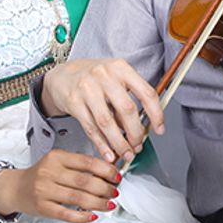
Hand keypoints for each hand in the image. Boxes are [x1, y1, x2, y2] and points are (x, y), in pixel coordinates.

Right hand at [0, 149, 119, 222]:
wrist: (15, 188)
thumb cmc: (41, 175)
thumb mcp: (58, 162)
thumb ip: (80, 165)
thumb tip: (109, 170)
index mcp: (57, 157)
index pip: (87, 162)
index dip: (105, 170)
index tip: (117, 176)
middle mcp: (49, 172)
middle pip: (84, 181)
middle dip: (105, 188)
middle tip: (115, 192)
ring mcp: (44, 190)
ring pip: (78, 198)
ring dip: (98, 203)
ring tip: (109, 204)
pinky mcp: (42, 207)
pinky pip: (66, 214)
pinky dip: (82, 216)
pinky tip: (93, 215)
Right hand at [42, 58, 163, 162]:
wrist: (63, 75)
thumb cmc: (94, 78)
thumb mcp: (115, 78)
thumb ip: (129, 98)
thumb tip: (145, 125)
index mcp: (121, 68)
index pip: (146, 92)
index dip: (156, 114)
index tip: (159, 129)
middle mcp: (104, 76)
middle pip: (127, 110)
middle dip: (136, 133)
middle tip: (138, 146)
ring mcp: (87, 89)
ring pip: (107, 122)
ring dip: (119, 143)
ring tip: (126, 153)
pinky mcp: (74, 102)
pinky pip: (91, 128)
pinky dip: (102, 144)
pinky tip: (109, 153)